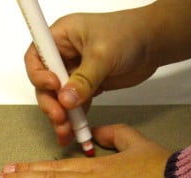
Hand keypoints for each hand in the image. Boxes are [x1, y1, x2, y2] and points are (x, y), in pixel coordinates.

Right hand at [25, 6, 161, 145]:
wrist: (153, 42)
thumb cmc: (130, 33)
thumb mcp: (103, 54)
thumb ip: (84, 79)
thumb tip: (66, 100)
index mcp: (61, 36)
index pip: (36, 57)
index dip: (39, 75)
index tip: (53, 87)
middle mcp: (63, 54)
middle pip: (44, 84)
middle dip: (50, 103)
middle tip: (60, 118)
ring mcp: (74, 72)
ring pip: (58, 98)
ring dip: (61, 116)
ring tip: (66, 131)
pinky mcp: (86, 86)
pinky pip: (74, 105)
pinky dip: (74, 119)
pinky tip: (75, 131)